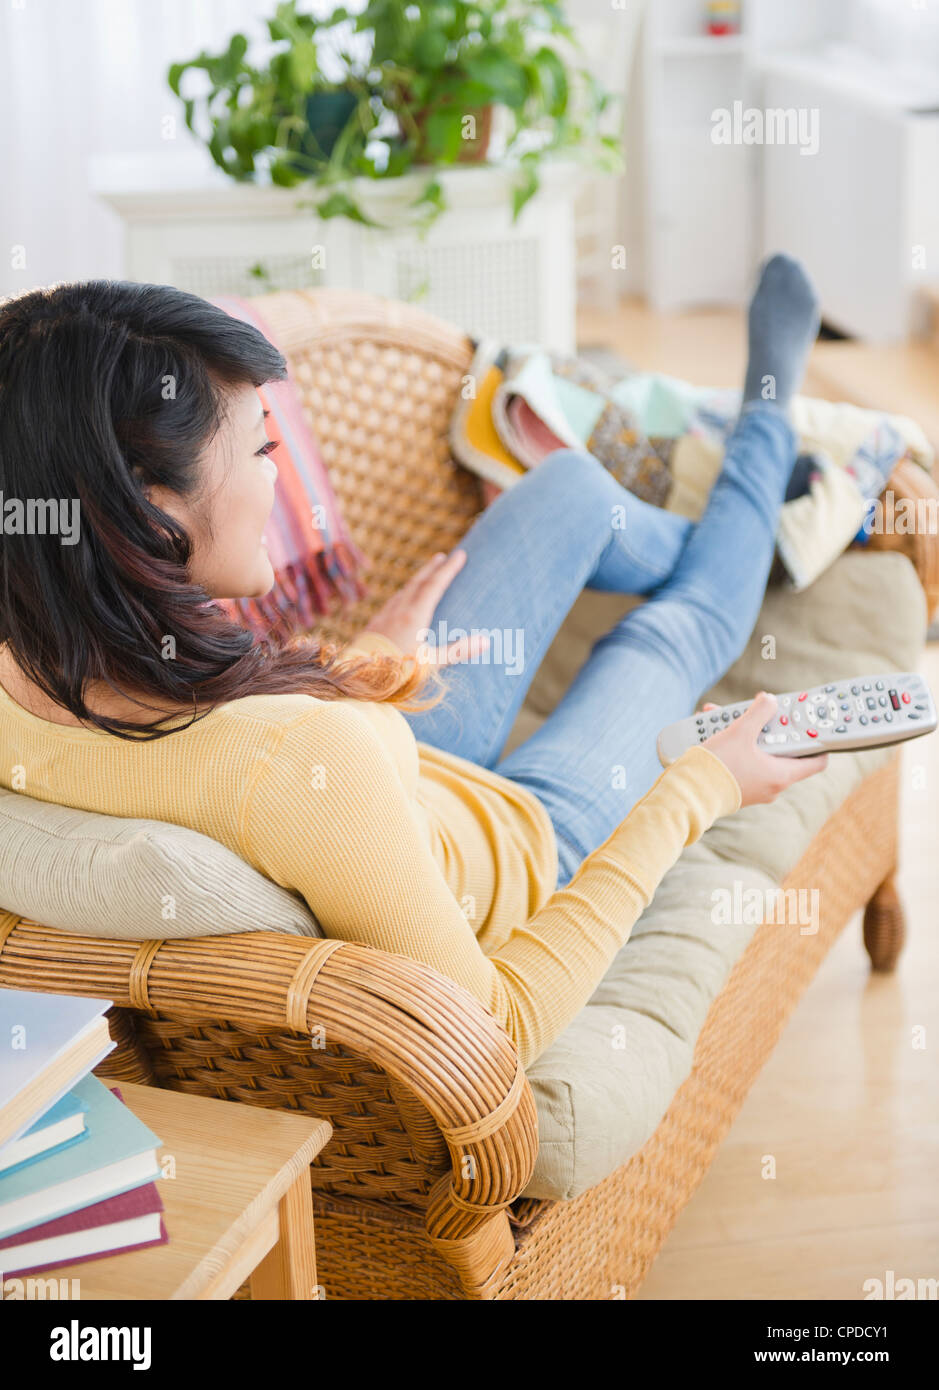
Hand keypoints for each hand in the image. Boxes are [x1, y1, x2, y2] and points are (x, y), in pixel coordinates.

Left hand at [363, 549, 489, 665]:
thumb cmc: (397, 673)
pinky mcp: (373, 626)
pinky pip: (392, 603)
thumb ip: (458, 651)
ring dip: (417, 580)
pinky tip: (401, 601)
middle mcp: (398, 611)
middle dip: (432, 568)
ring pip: (403, 591)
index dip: (449, 570)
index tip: (460, 555)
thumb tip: (486, 641)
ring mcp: (384, 617)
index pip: (435, 586)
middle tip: (443, 557)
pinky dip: (403, 595)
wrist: (358, 679)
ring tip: (426, 575)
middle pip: (418, 583)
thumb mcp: (431, 664)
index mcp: (414, 616)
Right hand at [699, 692, 828, 806]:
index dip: (818, 741)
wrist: (687, 793)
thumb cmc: (719, 766)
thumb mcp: (741, 732)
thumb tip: (770, 700)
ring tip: (722, 717)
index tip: (811, 726)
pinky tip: (713, 732)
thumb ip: (759, 711)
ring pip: (758, 754)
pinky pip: (743, 762)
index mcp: (782, 774)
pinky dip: (733, 747)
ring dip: (744, 734)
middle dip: (768, 728)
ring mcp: (755, 789)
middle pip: (782, 751)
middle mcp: (772, 785)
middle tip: (758, 713)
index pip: (817, 761)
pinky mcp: (738, 789)